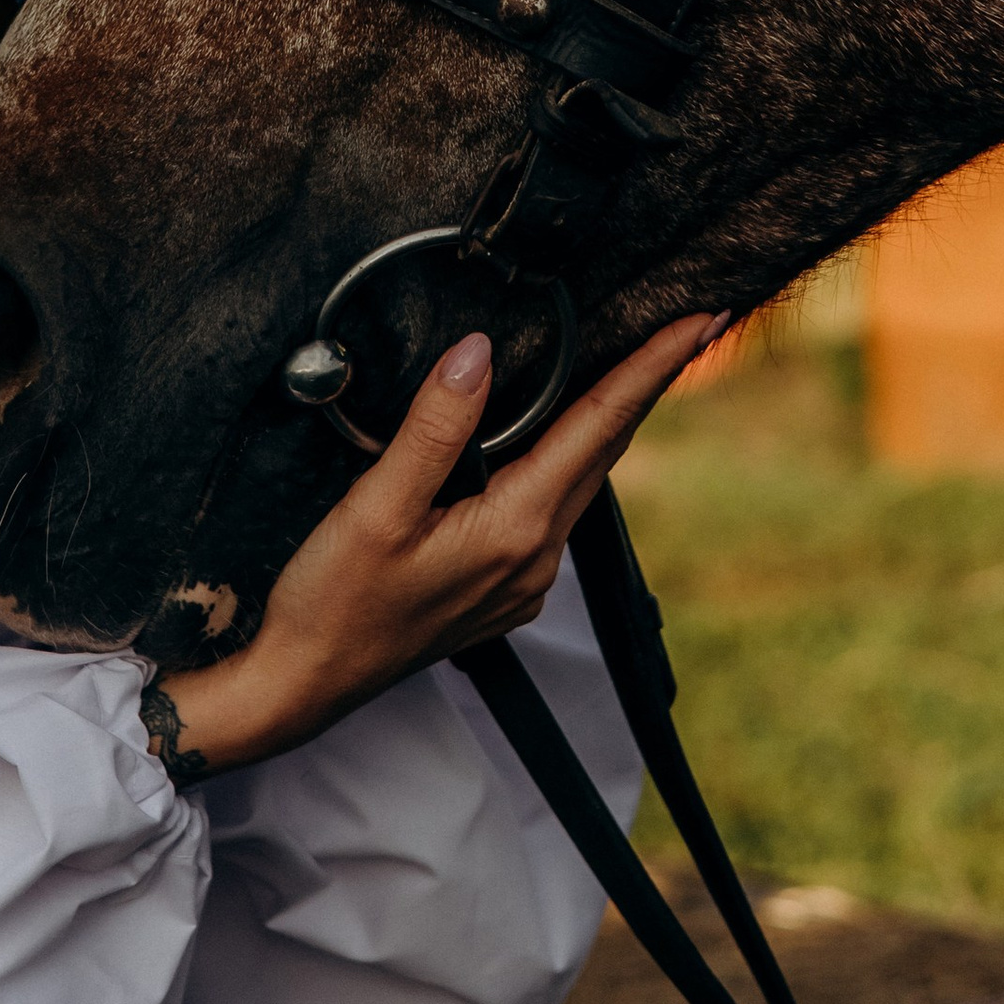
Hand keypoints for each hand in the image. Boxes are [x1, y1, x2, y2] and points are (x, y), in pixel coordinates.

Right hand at [148, 310, 725, 778]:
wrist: (302, 686)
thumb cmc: (332, 602)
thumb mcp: (376, 507)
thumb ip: (435, 427)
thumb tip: (480, 350)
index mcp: (516, 528)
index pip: (600, 425)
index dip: (652, 366)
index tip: (701, 318)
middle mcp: (535, 557)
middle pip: (604, 449)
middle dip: (644, 384)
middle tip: (684, 324)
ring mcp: (522, 579)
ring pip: (580, 479)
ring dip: (604, 421)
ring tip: (630, 363)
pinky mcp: (500, 589)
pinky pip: (551, 507)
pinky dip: (564, 459)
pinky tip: (552, 434)